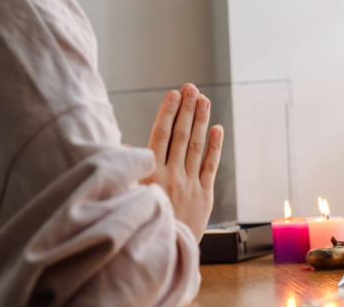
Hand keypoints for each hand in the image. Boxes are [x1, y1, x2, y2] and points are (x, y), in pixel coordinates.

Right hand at [142, 83, 222, 242]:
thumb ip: (129, 170)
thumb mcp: (126, 196)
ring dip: (201, 121)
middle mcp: (171, 177)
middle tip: (192, 88)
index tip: (174, 94)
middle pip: (181, 136)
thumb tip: (126, 146)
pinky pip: (210, 166)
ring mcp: (190, 185)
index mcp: (150, 175)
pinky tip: (216, 129)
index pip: (160, 135)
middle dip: (187, 109)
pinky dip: (214, 146)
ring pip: (197, 147)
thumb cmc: (139, 222)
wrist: (160, 255)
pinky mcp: (204, 197)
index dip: (168, 112)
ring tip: (204, 100)